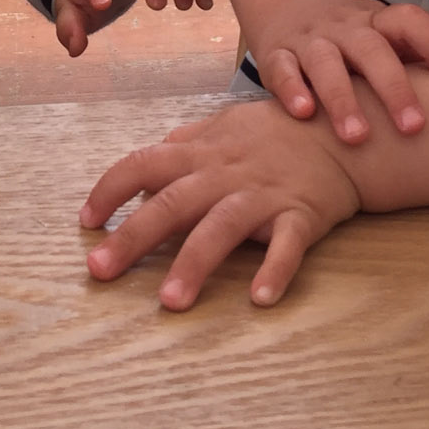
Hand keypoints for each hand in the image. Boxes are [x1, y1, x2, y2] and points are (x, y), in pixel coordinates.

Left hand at [81, 98, 360, 309]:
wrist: (344, 129)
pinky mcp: (302, 214)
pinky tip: (260, 298)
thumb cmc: (277, 132)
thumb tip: (143, 170)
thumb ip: (184, 145)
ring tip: (170, 302)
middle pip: (172, 202)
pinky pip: (287, 244)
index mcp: (202, 151)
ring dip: (194, 263)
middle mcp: (225, 173)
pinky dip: (275, 269)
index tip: (85, 220)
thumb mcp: (224, 126)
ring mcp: (263, 194)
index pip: (143, 163)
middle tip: (99, 270)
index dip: (110, 189)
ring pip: (222, 226)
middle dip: (132, 237)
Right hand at [250, 0, 428, 143]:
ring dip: (342, 97)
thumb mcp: (380, 32)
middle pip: (370, 48)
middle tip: (413, 127)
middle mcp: (343, 27)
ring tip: (357, 137)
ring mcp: (308, 39)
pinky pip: (281, 68)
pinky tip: (304, 113)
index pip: (407, 20)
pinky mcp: (275, 53)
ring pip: (324, 61)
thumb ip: (415, 48)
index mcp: (374, 21)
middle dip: (393, 87)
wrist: (287, 4)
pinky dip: (291, 88)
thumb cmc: (348, 34)